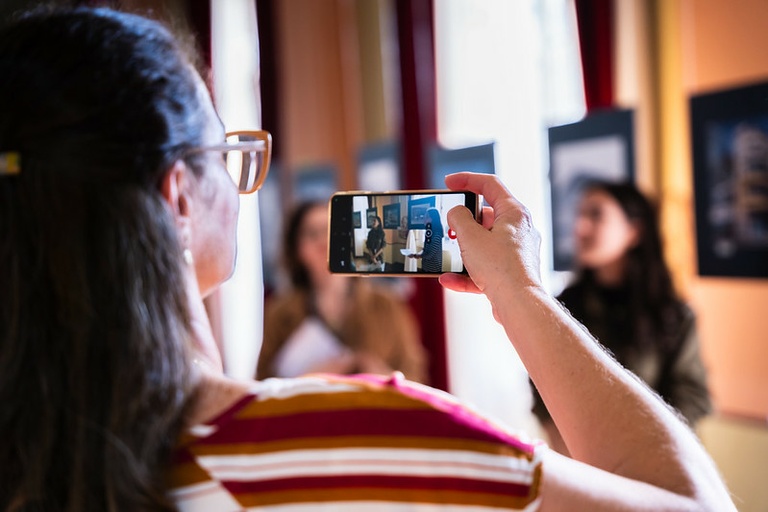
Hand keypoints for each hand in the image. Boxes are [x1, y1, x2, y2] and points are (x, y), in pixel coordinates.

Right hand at [439, 172, 541, 301]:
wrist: (518, 304)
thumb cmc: (500, 268)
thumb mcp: (470, 236)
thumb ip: (458, 218)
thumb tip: (457, 214)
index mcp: (514, 213)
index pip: (489, 185)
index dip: (466, 179)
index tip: (448, 182)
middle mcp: (519, 230)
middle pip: (486, 216)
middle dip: (464, 223)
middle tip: (449, 226)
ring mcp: (516, 252)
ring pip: (484, 244)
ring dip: (463, 250)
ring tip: (449, 255)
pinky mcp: (511, 272)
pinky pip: (485, 267)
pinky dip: (467, 272)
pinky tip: (449, 279)